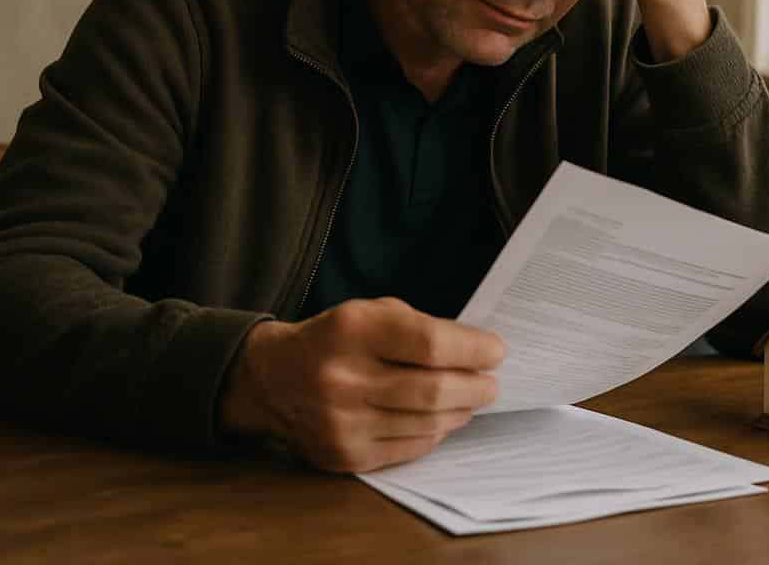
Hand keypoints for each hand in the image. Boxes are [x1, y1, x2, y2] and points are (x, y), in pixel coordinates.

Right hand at [218, 297, 503, 472]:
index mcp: (352, 330)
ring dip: (459, 412)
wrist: (272, 379)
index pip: (429, 344)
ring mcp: (343, 424)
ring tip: (471, 399)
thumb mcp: (370, 312)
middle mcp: (344, 379)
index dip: (471, 349)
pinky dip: (434, 433)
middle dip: (474, 387)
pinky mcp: (345, 456)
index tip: (496, 350)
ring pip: (426, 424)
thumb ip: (418, 327)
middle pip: (433, 391)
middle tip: (491, 382)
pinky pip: (408, 448)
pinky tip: (442, 419)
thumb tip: (475, 351)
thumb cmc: (335, 338)